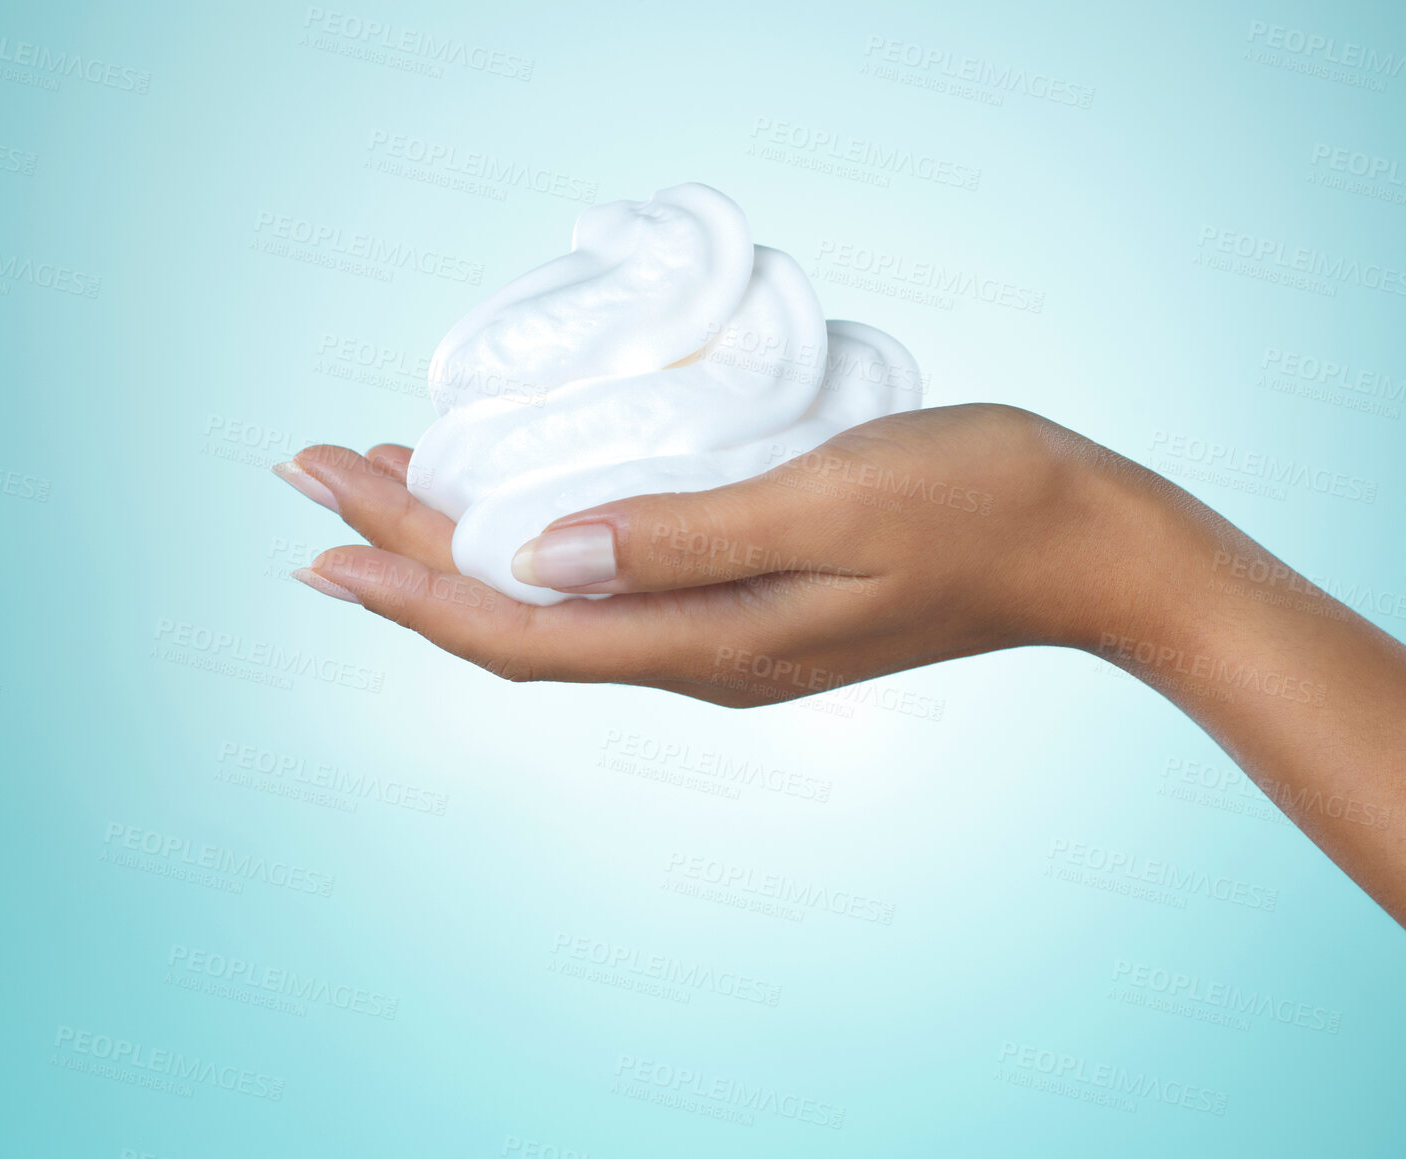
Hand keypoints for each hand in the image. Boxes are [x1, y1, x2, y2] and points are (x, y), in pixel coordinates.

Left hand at [276, 404, 1184, 704]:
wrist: (1088, 546)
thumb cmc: (978, 507)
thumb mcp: (830, 502)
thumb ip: (686, 534)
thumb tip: (540, 553)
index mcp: (712, 642)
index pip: (519, 626)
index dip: (409, 583)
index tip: (317, 532)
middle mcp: (705, 654)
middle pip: (520, 617)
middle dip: (408, 553)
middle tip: (317, 477)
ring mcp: (732, 635)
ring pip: (562, 603)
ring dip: (468, 548)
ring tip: (392, 489)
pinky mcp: (758, 602)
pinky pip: (617, 584)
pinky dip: (546, 542)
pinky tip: (529, 503)